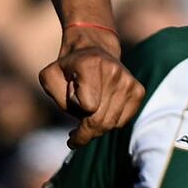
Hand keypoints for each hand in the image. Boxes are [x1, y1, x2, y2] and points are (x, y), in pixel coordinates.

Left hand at [40, 29, 139, 146]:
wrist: (92, 50)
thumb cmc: (67, 68)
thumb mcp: (49, 77)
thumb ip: (58, 96)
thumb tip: (86, 112)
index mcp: (90, 64)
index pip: (87, 107)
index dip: (74, 107)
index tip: (70, 96)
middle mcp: (114, 71)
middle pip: (101, 120)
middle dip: (84, 133)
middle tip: (74, 137)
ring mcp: (128, 81)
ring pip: (111, 124)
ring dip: (95, 128)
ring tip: (86, 117)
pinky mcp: (138, 90)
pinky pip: (122, 122)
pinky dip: (109, 123)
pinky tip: (100, 112)